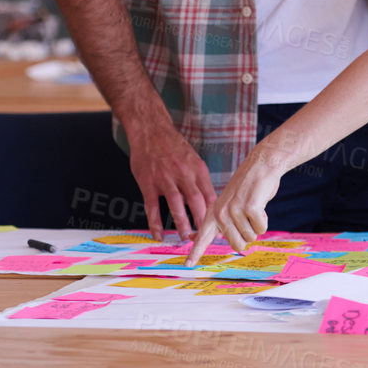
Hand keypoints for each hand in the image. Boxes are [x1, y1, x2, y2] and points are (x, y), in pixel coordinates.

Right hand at [126, 121, 216, 241]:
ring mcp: (165, 178)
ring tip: (186, 237)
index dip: (216, 214)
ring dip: (182, 224)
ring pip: (176, 205)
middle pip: (197, 202)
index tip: (219, 228)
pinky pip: (152, 207)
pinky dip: (155, 223)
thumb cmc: (174, 147)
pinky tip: (158, 235)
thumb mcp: (193, 160)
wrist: (151, 130)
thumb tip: (212, 204)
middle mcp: (183, 174)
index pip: (211, 196)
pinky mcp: (148, 182)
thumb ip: (200, 181)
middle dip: (202, 222)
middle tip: (204, 237)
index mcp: (198, 169)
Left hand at [187, 143, 284, 261]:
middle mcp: (220, 213)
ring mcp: (234, 210)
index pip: (202, 237)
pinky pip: (261, 228)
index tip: (187, 265)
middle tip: (248, 217)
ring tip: (253, 207)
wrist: (260, 165)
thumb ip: (221, 222)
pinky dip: (265, 219)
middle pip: (237, 245)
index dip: (195, 252)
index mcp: (214, 213)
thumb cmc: (248, 188)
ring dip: (257, 225)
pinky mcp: (249, 208)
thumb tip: (211, 238)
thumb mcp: (229, 204)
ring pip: (251, 237)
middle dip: (248, 236)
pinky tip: (260, 204)